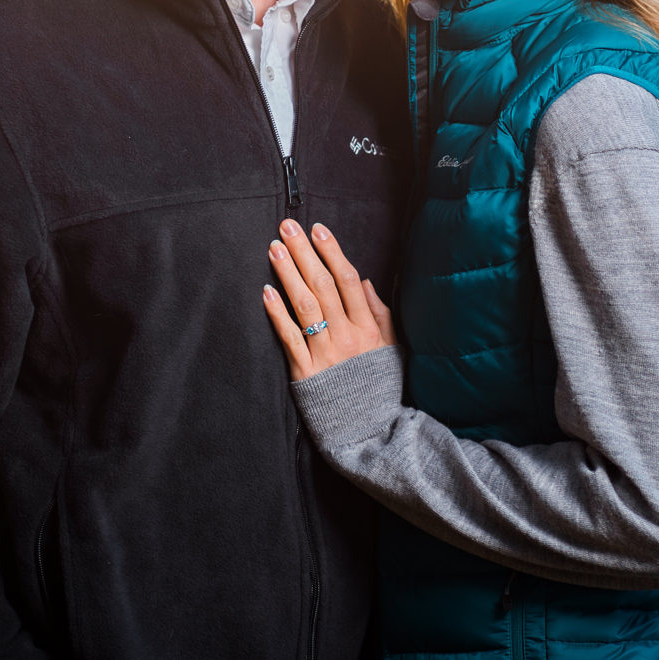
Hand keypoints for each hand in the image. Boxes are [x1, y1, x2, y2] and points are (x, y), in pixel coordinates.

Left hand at [261, 219, 394, 380]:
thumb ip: (380, 314)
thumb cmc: (380, 387)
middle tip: (288, 227)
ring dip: (288, 274)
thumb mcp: (392, 348)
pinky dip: (277, 313)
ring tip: (274, 249)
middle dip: (304, 253)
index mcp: (368, 328)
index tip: (318, 230)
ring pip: (305, 306)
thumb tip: (365, 281)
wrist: (371, 432)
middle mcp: (347, 337)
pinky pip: (289, 338)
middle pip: (323, 286)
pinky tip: (267, 291)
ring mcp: (326, 354)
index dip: (332, 252)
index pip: (348, 280)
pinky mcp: (306, 373)